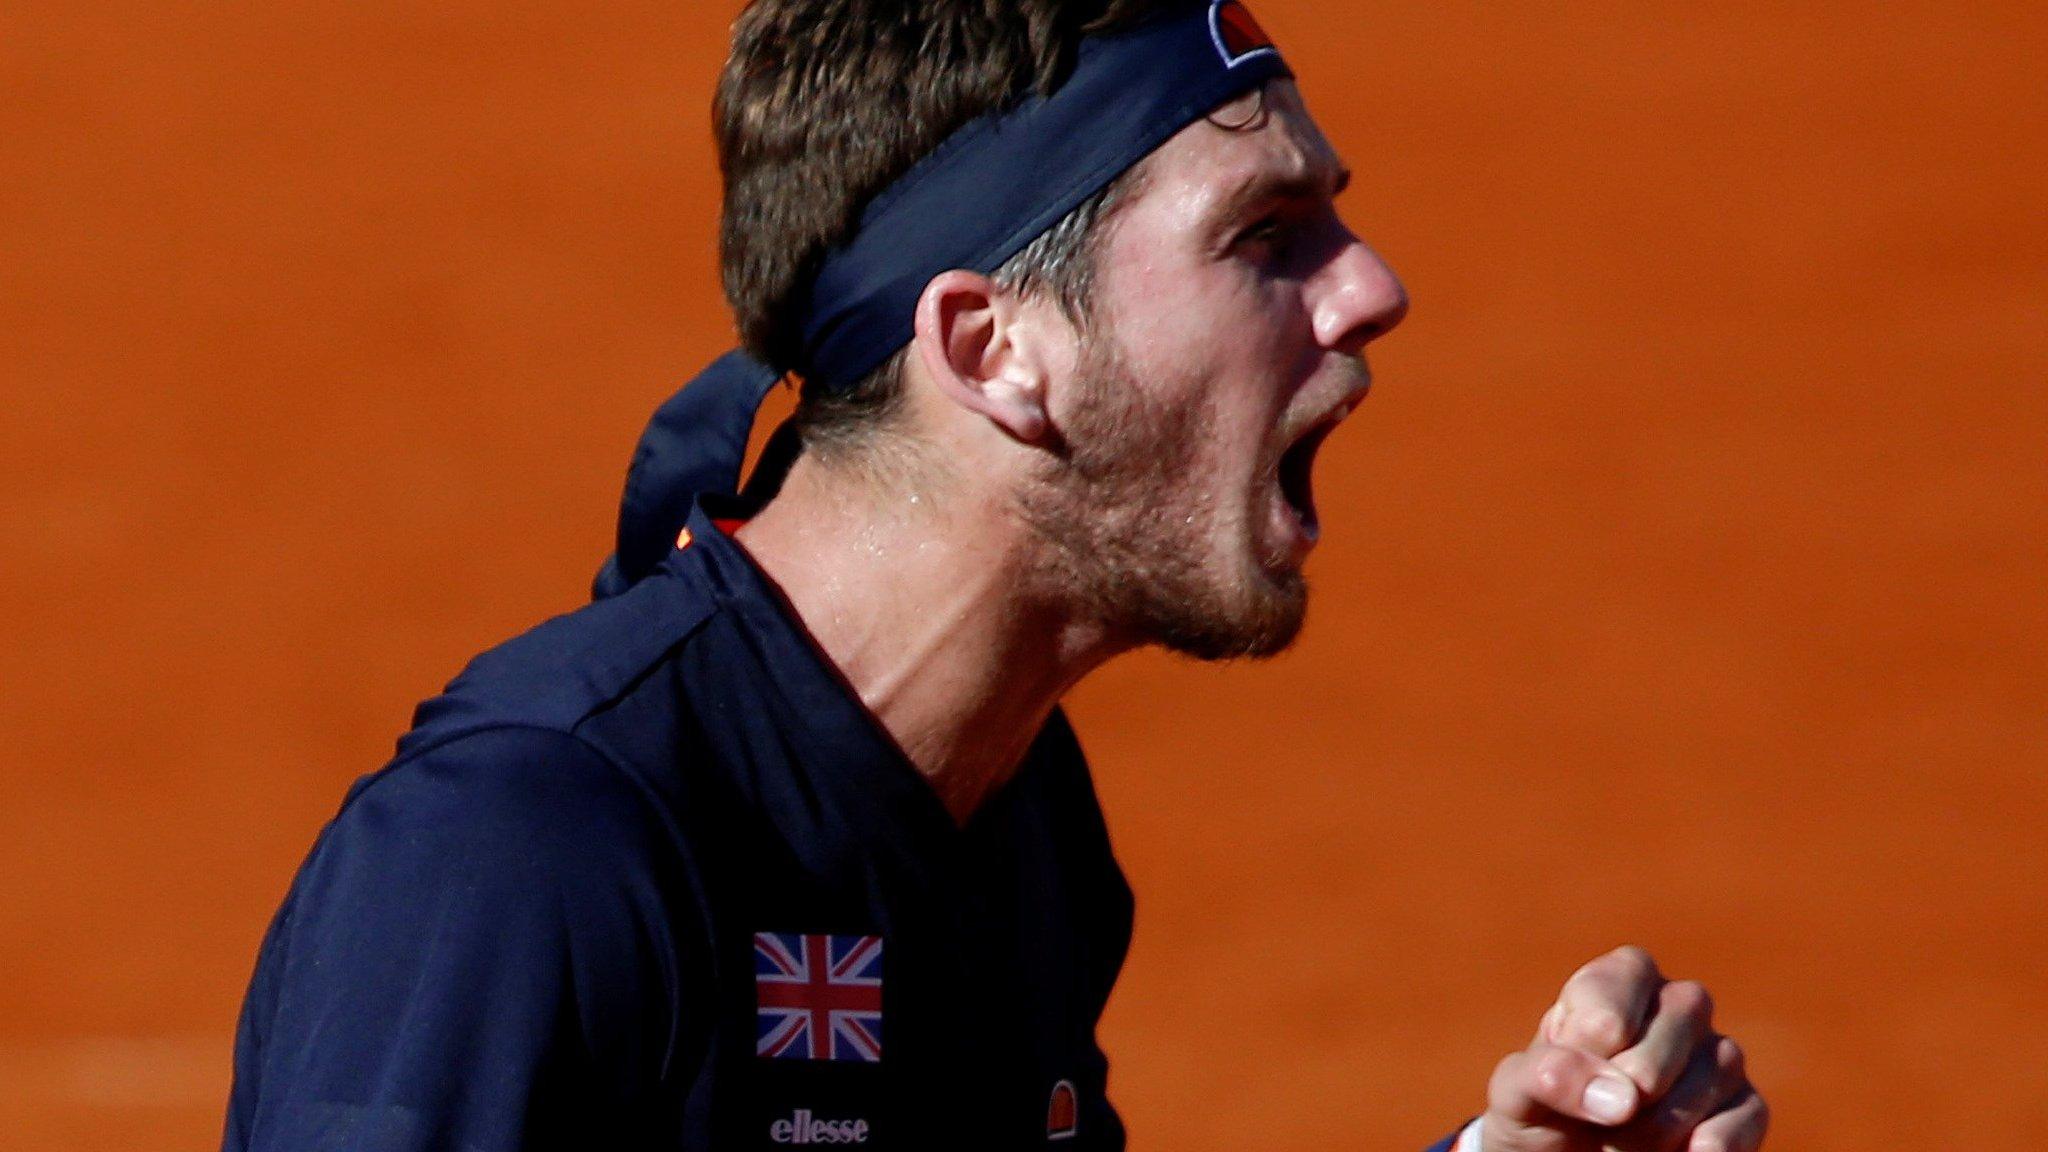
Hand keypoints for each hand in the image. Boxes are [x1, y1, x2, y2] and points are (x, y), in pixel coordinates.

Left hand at [1478, 946, 1767, 1151]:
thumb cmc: (1540, 1109)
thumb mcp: (1518, 1090)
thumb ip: (1547, 1075)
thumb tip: (1624, 1097)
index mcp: (1622, 976)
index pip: (1608, 1014)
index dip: (1581, 1062)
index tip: (1556, 1078)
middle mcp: (1680, 1002)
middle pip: (1658, 1052)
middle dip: (1617, 1101)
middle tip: (1595, 1119)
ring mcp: (1719, 1052)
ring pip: (1705, 1083)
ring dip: (1652, 1133)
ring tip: (1619, 1143)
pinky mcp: (1746, 1105)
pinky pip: (1743, 1120)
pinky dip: (1704, 1148)